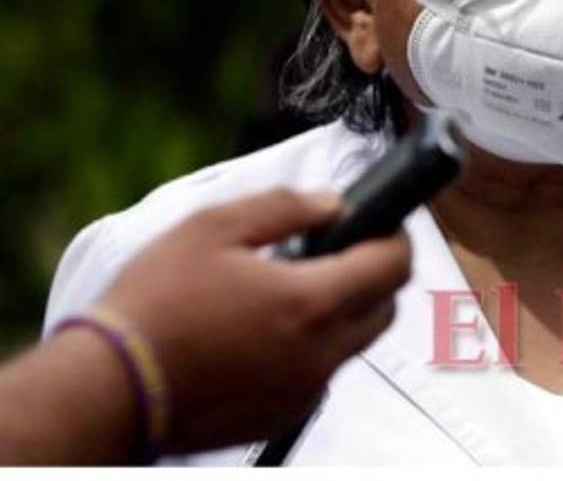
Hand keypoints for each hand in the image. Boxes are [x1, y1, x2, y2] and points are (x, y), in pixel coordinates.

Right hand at [98, 188, 410, 454]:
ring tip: (289, 288)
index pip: (394, 267)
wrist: (109, 388)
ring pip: (353, 344)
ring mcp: (303, 391)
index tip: (382, 223)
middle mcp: (319, 354)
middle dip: (375, 275)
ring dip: (342, 312)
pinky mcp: (282, 416)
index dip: (396, 237)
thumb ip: (285, 206)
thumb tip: (332, 203)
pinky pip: (319, 374)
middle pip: (384, 309)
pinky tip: (265, 329)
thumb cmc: (155, 304)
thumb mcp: (213, 228)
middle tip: (337, 251)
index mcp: (310, 303)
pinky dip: (311, 348)